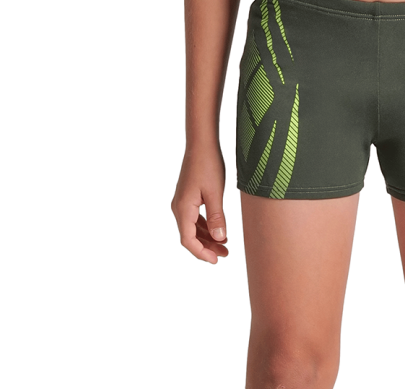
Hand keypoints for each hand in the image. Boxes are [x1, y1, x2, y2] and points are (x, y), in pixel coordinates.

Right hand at [171, 146, 228, 263]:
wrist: (201, 144)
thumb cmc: (208, 165)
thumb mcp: (216, 192)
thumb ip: (217, 217)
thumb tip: (219, 238)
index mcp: (183, 208)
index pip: (188, 240)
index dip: (201, 253)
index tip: (216, 260)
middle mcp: (178, 208)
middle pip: (190, 236)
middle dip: (207, 247)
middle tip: (225, 254)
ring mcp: (182, 203)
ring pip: (192, 228)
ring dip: (207, 238)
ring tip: (225, 245)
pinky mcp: (187, 198)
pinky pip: (194, 218)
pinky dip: (205, 227)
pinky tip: (218, 230)